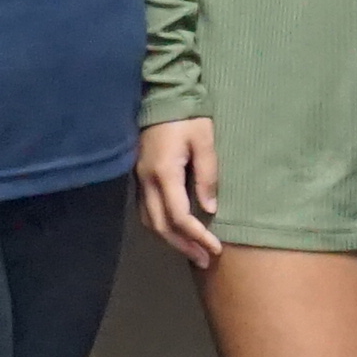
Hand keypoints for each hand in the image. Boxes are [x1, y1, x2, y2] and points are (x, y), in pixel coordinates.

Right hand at [134, 116, 225, 271]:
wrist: (161, 96)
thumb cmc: (188, 117)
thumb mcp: (204, 142)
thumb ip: (207, 177)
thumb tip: (209, 209)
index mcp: (164, 173)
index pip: (178, 216)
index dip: (197, 236)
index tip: (216, 247)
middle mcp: (147, 181)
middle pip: (160, 226)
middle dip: (183, 245)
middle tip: (205, 259)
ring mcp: (140, 180)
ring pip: (150, 221)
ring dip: (171, 240)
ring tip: (193, 251)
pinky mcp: (140, 177)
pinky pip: (147, 210)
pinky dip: (162, 226)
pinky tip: (177, 232)